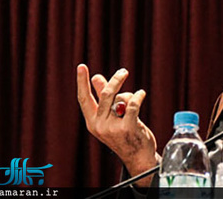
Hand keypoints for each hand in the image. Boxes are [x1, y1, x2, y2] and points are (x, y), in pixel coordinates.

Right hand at [76, 64, 157, 185]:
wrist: (138, 157)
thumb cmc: (124, 134)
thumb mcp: (110, 117)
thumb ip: (102, 98)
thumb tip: (96, 77)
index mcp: (92, 122)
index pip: (84, 99)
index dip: (82, 82)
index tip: (81, 66)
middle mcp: (99, 125)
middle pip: (106, 94)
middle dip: (116, 79)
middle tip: (123, 72)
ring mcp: (113, 128)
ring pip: (120, 98)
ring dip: (130, 94)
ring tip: (136, 97)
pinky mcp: (128, 128)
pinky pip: (133, 104)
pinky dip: (138, 95)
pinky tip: (141, 94)